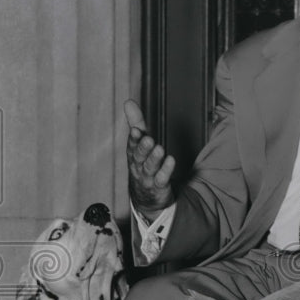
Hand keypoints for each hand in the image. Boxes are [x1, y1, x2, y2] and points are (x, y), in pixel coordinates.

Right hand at [124, 100, 175, 219]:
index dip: (134, 139)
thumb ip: (136, 123)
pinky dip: (166, 171)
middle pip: (139, 157)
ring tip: (160, 149)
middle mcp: (138, 166)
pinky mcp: (159, 187)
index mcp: (133, 155)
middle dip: (143, 148)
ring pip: (149, 168)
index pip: (131, 146)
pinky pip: (161, 179)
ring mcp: (148, 178)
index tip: (136, 130)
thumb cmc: (142, 165)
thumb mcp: (139, 144)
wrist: (146, 197)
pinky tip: (171, 161)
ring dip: (154, 159)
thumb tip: (128, 102)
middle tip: (148, 140)